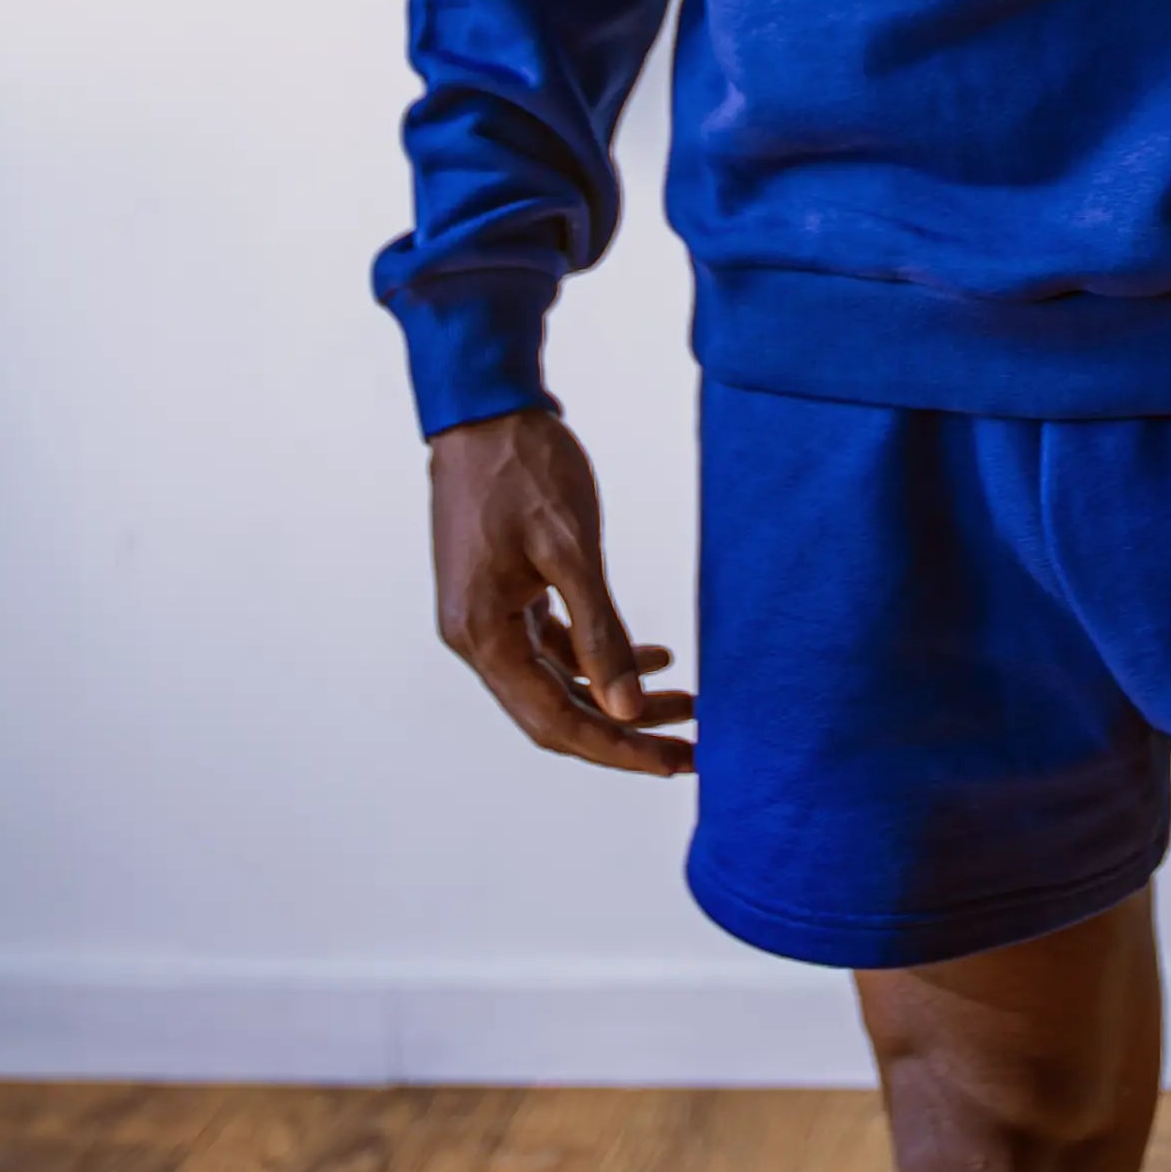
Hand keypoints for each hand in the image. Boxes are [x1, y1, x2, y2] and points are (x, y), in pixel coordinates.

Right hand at [430, 408, 694, 775]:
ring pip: (560, 682)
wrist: (485, 409)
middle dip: (626, 734)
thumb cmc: (523, 467)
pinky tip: (655, 653)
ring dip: (620, 696)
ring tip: (688, 703)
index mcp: (482, 636)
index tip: (675, 762)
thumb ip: (599, 630)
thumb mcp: (570, 547)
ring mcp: (488, 617)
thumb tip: (626, 709)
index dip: (618, 749)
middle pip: (556, 714)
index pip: (555, 722)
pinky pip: (556, 646)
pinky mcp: (504, 594)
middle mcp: (478, 638)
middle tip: (692, 750)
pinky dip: (602, 656)